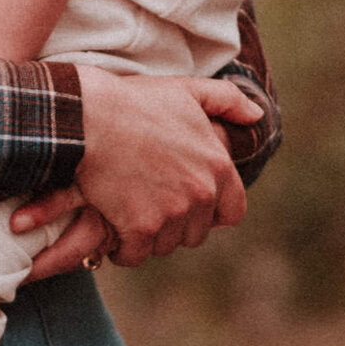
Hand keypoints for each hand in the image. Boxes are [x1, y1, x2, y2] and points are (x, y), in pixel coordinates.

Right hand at [23, 67, 256, 266]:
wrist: (86, 117)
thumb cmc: (133, 101)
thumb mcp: (186, 90)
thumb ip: (227, 100)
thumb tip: (258, 116)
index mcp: (217, 165)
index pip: (232, 212)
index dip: (211, 214)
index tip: (188, 206)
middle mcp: (201, 193)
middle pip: (195, 233)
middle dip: (175, 226)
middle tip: (148, 206)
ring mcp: (172, 213)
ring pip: (164, 245)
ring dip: (148, 237)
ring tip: (127, 214)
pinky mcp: (140, 227)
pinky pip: (135, 254)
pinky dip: (123, 249)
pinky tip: (110, 231)